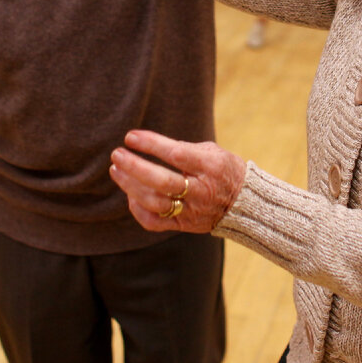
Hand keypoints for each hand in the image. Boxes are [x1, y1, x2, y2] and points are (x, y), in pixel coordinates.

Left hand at [109, 130, 245, 233]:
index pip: (175, 154)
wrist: (244, 204)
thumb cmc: (223, 170)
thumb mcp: (212, 151)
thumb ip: (183, 149)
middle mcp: (200, 191)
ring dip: (130, 186)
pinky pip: (154, 222)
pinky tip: (130, 195)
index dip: (151, 144)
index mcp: (210, 166)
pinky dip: (137, 209)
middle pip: (162, 182)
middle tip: (117, 154)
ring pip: (154, 203)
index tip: (131, 137)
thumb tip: (149, 144)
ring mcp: (191, 211)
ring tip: (116, 170)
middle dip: (135, 167)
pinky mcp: (183, 225)